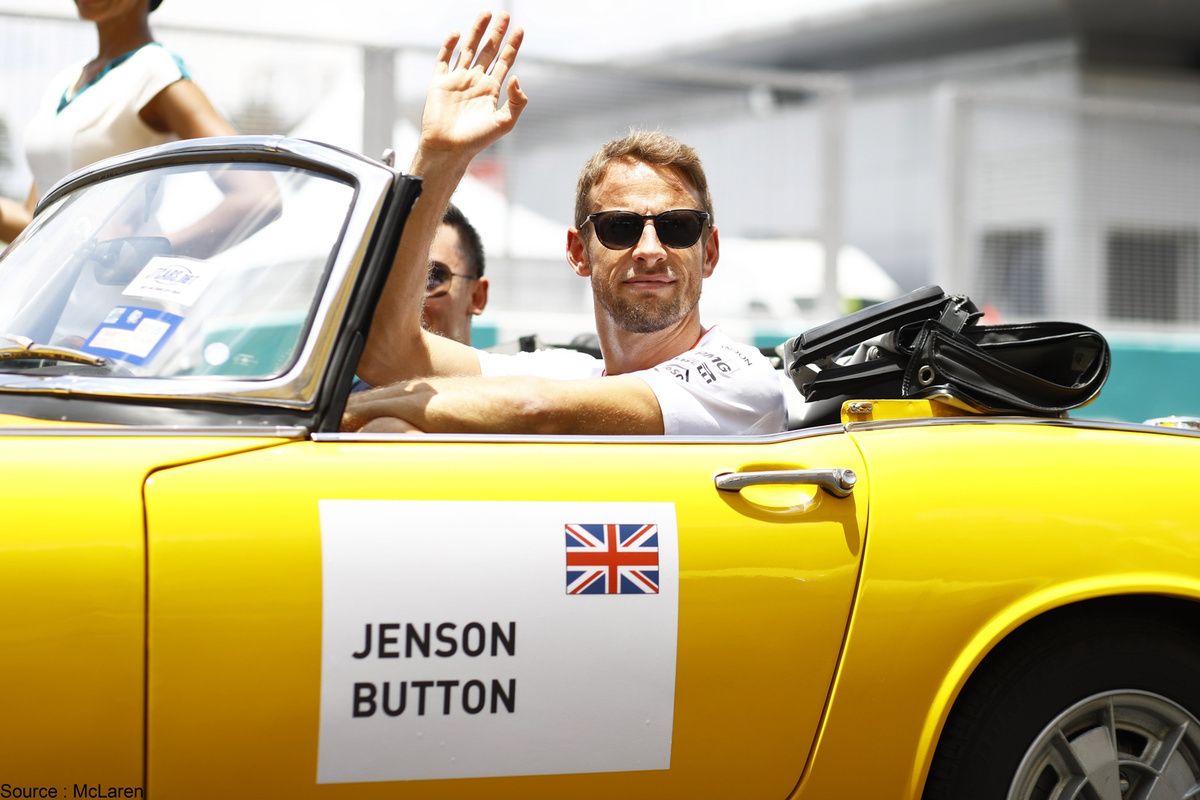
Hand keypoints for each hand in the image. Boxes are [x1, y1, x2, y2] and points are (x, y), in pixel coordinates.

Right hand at [419, 12, 527, 159]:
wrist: (448, 148)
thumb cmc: (476, 140)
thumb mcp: (504, 123)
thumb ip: (515, 102)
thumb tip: (516, 78)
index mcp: (491, 90)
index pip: (504, 62)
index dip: (513, 46)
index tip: (520, 30)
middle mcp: (475, 82)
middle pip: (489, 51)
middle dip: (497, 32)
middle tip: (505, 14)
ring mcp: (457, 80)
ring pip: (469, 49)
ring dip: (477, 31)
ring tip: (485, 13)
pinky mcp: (440, 83)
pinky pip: (444, 59)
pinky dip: (449, 45)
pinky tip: (457, 34)